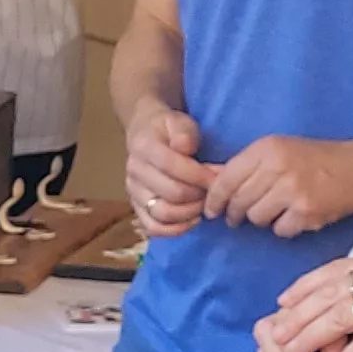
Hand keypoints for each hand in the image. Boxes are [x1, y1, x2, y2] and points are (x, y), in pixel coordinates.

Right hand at [124, 107, 215, 237]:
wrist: (145, 134)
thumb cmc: (167, 129)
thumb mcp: (179, 121)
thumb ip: (184, 132)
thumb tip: (185, 148)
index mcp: (143, 147)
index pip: (172, 166)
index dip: (200, 175)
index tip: (219, 178)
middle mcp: (134, 171)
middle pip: (171, 193)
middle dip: (200, 195)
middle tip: (215, 191)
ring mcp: (133, 192)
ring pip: (162, 213)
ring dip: (190, 213)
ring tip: (205, 204)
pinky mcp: (137, 207)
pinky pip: (153, 227)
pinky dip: (175, 230)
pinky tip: (193, 220)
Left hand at [204, 135, 352, 238]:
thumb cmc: (313, 158)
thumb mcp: (277, 150)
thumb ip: (243, 165)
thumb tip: (206, 177)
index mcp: (266, 148)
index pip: (226, 178)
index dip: (214, 198)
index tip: (211, 210)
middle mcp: (277, 167)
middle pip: (238, 201)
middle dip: (234, 213)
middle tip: (237, 217)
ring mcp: (293, 191)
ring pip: (256, 218)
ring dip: (261, 219)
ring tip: (274, 210)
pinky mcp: (307, 212)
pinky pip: (279, 230)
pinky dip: (284, 227)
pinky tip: (295, 215)